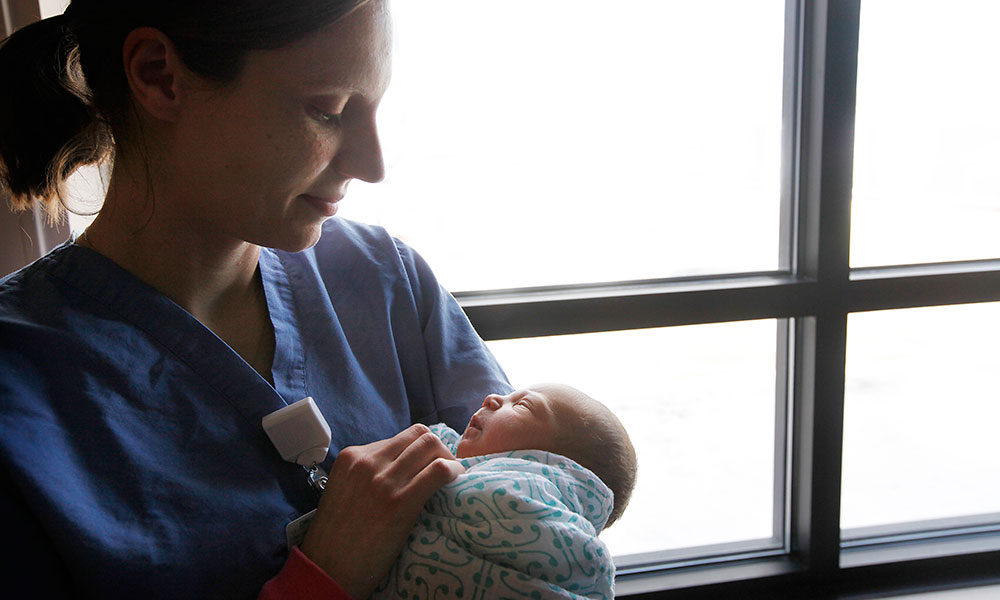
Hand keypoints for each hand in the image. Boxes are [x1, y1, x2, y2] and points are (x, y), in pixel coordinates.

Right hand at [299, 423, 462, 599]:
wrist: (329, 568)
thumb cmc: (338, 535)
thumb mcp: (345, 489)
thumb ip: (368, 472)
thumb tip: (403, 465)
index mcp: (352, 456)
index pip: (400, 437)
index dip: (418, 450)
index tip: (426, 465)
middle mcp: (368, 461)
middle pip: (419, 434)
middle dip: (437, 448)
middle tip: (443, 468)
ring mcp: (384, 480)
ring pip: (431, 445)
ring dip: (447, 458)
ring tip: (451, 475)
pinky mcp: (401, 501)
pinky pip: (438, 470)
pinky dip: (453, 471)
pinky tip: (455, 480)